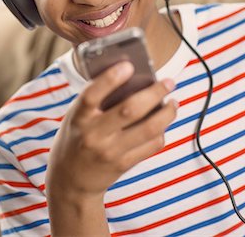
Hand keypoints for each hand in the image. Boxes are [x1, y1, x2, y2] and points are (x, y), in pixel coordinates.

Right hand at [46, 61, 177, 200]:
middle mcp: (94, 135)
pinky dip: (162, 131)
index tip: (129, 65)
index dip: (110, 79)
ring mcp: (110, 152)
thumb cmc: (76, 137)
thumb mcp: (76, 115)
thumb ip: (96, 99)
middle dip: (154, 93)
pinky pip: (151, 146)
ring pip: (148, 129)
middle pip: (130, 110)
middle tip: (169, 82)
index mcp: (79, 118)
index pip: (92, 95)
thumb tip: (130, 76)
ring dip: (167, 113)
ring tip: (173, 102)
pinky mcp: (123, 165)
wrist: (71, 180)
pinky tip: (163, 123)